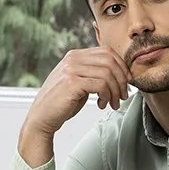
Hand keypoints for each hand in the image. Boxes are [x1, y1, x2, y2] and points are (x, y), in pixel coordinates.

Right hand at [18, 46, 130, 165]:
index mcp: (75, 55)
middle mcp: (73, 59)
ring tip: (113, 103)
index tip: (126, 82)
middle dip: (122, 79)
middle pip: (110, 60)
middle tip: (123, 96)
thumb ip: (93, 73)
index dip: (121, 67)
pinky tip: (102, 104)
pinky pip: (101, 84)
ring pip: (107, 74)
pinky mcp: (72, 83)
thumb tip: (120, 73)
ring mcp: (71, 69)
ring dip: (115, 91)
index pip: (107, 52)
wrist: (42, 117)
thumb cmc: (63, 103)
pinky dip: (107, 96)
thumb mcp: (79, 82)